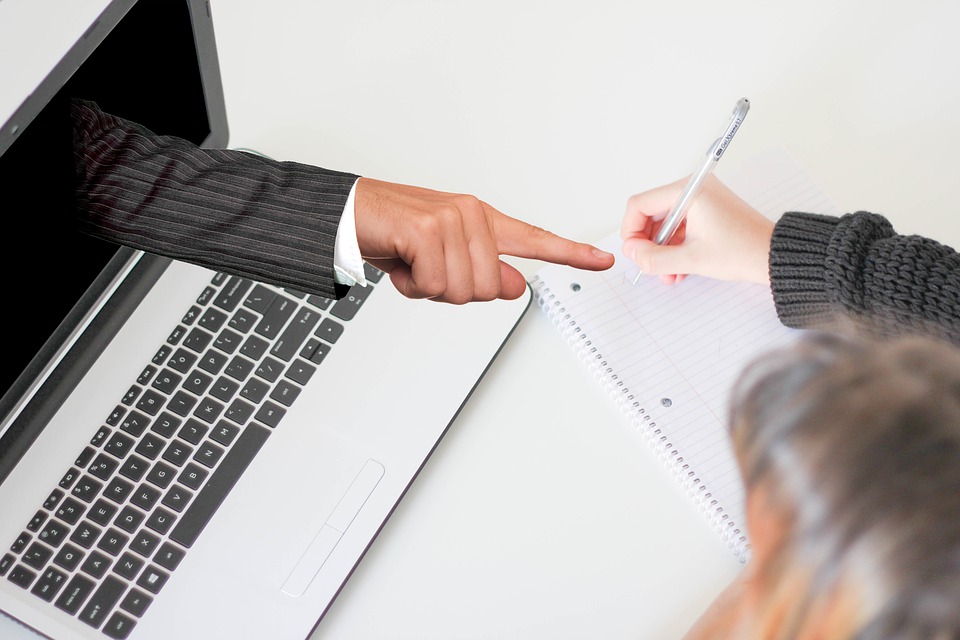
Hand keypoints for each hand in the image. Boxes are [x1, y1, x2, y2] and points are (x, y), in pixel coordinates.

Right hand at [354, 178, 614, 302]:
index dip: (571, 254)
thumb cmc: (394, 235)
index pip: (535, 240)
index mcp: (482, 221)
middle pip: (490, 288)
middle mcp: (472, 215)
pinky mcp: (429, 228)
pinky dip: (413, 284)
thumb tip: (517, 287)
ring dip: (430, 289)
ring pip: (464, 290)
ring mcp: (452, 218)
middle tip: (426, 272)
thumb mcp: (444, 262)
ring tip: (412, 265)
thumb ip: (484, 273)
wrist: (349, 214)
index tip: (603, 261)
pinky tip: (401, 261)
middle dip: (454, 293)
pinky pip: (436, 283)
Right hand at [620, 175, 773, 285]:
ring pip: (665, 224)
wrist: (774, 256)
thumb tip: (632, 252)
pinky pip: (680, 227)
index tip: (634, 252)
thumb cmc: (743, 251)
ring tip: (667, 273)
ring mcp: (701, 200)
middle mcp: (694, 189)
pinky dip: (675, 247)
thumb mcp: (691, 259)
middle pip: (651, 213)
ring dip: (662, 250)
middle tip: (649, 264)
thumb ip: (654, 257)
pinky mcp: (707, 211)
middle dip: (648, 243)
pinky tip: (678, 268)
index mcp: (689, 191)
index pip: (640, 204)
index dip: (631, 231)